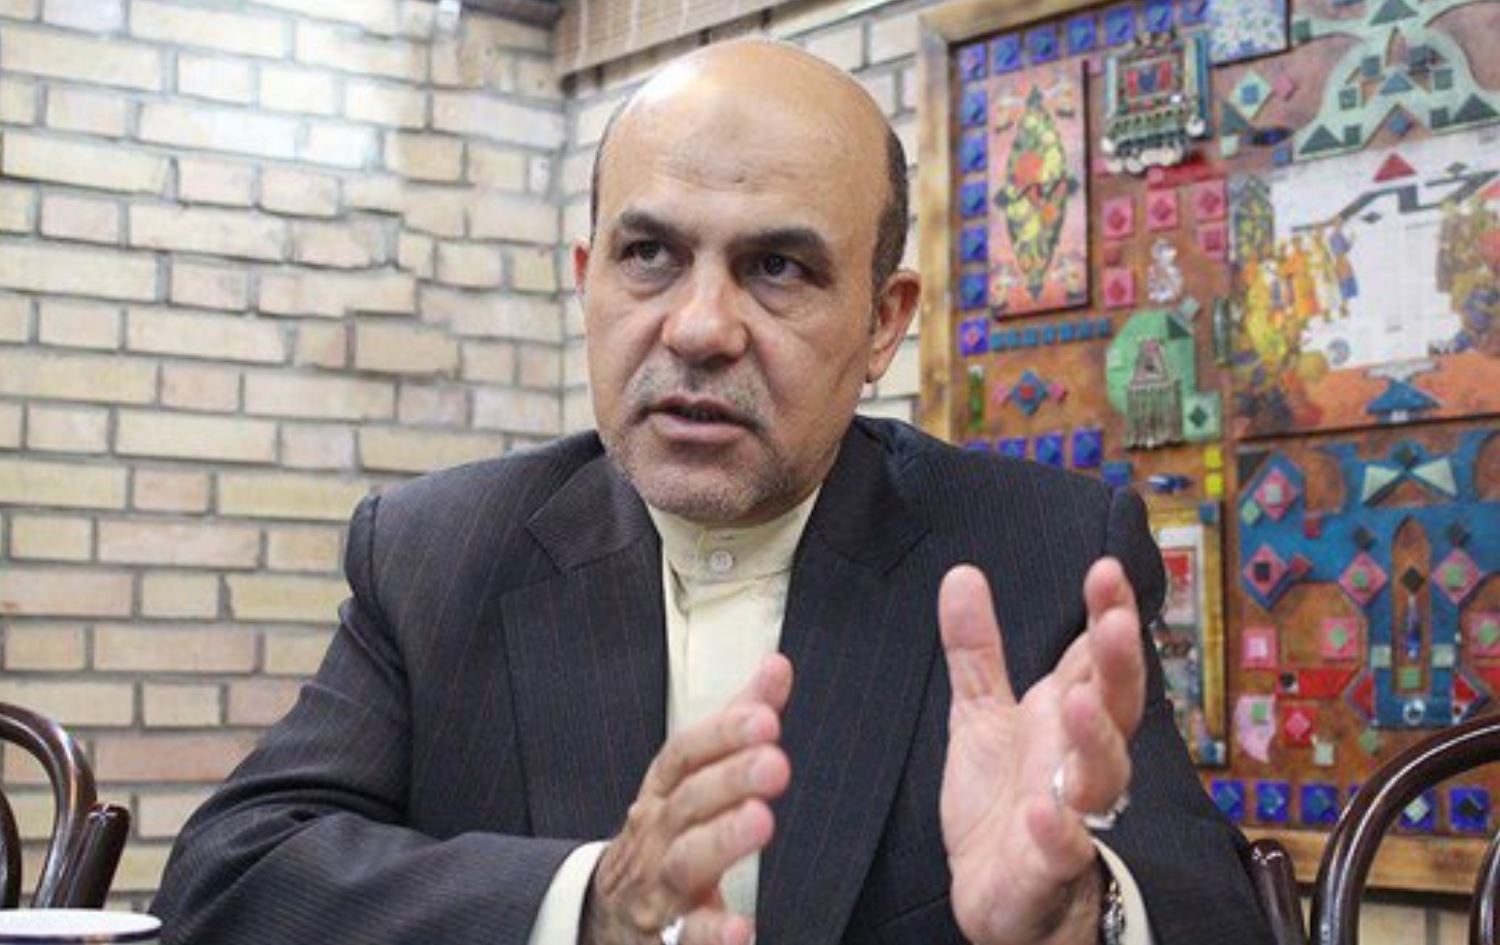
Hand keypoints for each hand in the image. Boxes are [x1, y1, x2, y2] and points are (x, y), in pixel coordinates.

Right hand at [582, 655, 792, 944]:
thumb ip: (737, 726)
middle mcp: (655, 835)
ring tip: (762, 820)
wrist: (604, 919)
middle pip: (687, 801)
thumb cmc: (665, 837)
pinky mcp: (665, 940)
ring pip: (684, 862)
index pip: (684, 755)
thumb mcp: (692, 780)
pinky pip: (688, 938)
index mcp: (663, 793)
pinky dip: (713, 934)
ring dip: (722, 839)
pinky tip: (745, 930)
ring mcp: (656, 889)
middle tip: (775, 762)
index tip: (765, 717)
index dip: (721, 734)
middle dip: (730, 779)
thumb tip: (777, 665)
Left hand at [938, 558, 1145, 944]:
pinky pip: (1062, 850)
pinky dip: (1057, 832)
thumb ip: (977, 651)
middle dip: (1118, 665)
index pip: (1097, 661)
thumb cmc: (1004, 797)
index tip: (1105, 571)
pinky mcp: (1048, 866)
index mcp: (1068, 720)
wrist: (997, 891)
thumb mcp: (981, 714)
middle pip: (1115, 708)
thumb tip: (962, 575)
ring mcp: (1071, 814)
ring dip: (1094, 740)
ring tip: (1078, 702)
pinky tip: (1040, 811)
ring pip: (1102, 776)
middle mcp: (1080, 762)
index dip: (1107, 617)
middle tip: (1114, 623)